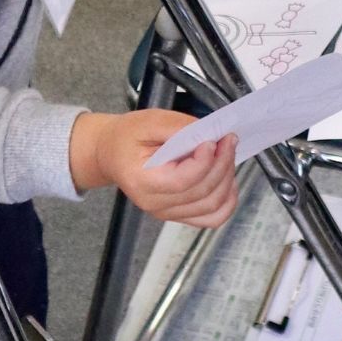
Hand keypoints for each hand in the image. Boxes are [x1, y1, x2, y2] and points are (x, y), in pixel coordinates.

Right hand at [70, 110, 240, 225]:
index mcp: (142, 181)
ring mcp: (167, 213)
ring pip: (211, 207)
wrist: (112, 153)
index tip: (213, 140)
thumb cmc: (127, 137)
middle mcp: (154, 204)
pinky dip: (227, 201)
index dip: (204, 161)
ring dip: (227, 179)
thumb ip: (178, 127)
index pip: (182, 181)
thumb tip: (207, 134)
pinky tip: (229, 180)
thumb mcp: (149, 121)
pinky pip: (211, 218)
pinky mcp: (178, 213)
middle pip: (201, 192)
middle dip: (222, 163)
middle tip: (228, 139)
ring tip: (228, 154)